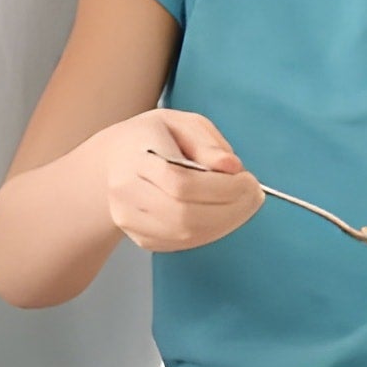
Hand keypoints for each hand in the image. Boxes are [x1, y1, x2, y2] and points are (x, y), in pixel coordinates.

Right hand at [102, 109, 262, 252]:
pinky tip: (223, 215)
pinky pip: (184, 244)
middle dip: (231, 209)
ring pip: (186, 234)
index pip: (179, 183)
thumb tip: (232, 167)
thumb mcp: (179, 123)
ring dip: (226, 223)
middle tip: (254, 195)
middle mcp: (125, 193)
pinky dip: (212, 232)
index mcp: (134, 156)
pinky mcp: (140, 238)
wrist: (112, 164)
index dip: (222, 187)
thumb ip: (207, 142)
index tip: (249, 179)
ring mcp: (130, 220)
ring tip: (243, 204)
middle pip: (184, 215)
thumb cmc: (152, 138)